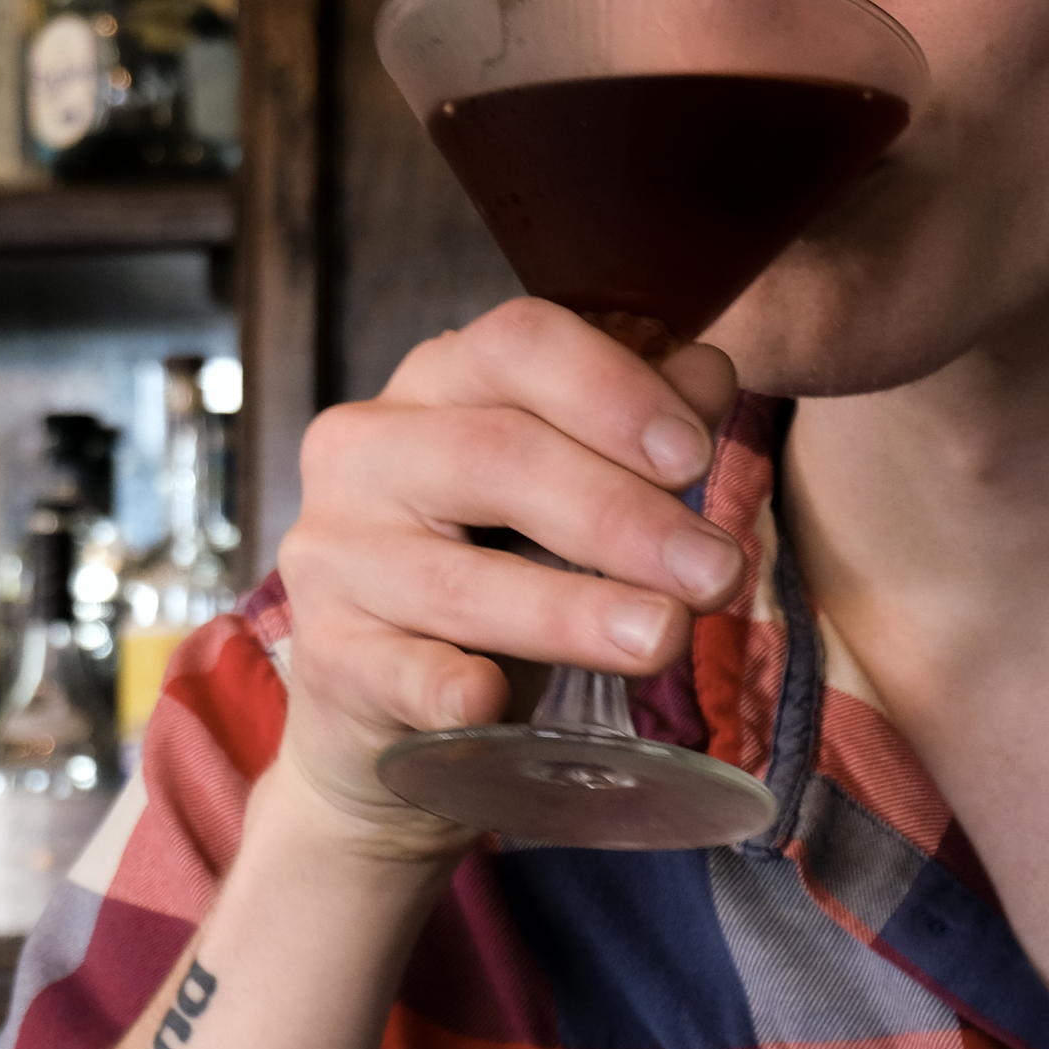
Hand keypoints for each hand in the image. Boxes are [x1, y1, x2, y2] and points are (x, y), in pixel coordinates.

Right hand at [272, 299, 743, 859]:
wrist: (385, 704)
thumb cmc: (489, 577)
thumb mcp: (561, 496)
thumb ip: (630, 437)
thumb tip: (709, 374)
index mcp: (435, 389)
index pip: (519, 343)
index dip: (614, 391)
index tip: (697, 455)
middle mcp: (367, 454)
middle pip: (498, 456)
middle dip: (624, 516)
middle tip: (717, 571)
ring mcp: (336, 559)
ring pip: (459, 578)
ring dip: (572, 610)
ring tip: (666, 638)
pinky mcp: (330, 661)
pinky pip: (393, 672)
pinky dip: (444, 686)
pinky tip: (490, 699)